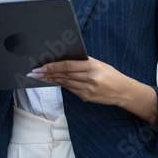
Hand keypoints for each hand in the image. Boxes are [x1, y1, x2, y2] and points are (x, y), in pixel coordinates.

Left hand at [29, 59, 157, 124]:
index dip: (52, 66)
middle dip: (47, 74)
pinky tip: (53, 82)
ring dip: (51, 80)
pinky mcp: (86, 97)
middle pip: (63, 75)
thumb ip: (82, 62)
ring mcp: (87, 89)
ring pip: (65, 83)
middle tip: (34, 73)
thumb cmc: (109, 74)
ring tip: (39, 77)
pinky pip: (70, 90)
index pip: (67, 65)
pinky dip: (61, 85)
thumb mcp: (98, 63)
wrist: (123, 91)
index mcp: (92, 66)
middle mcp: (89, 78)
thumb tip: (62, 59)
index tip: (41, 66)